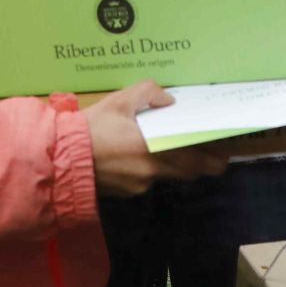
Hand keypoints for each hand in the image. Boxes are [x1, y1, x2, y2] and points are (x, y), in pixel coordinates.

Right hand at [84, 80, 228, 195]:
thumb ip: (148, 93)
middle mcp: (151, 171)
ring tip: (174, 151)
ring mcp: (139, 185)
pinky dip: (149, 170)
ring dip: (174, 166)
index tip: (225, 154)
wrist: (61, 159)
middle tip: (213, 156)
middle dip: (202, 165)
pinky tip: (138, 158)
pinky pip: (146, 181)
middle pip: (188, 173)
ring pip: (166, 176)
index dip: (214, 159)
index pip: (195, 160)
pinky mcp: (126, 193)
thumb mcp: (119, 100)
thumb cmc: (91, 128)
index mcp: (153, 148)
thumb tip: (168, 99)